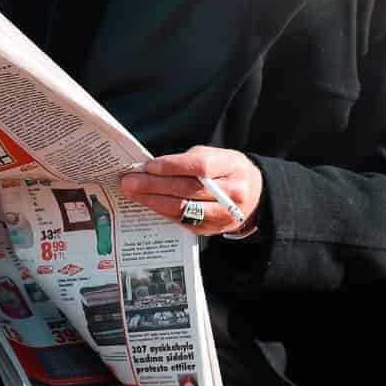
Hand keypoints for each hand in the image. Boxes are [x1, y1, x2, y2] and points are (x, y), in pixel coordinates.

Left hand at [120, 146, 262, 236]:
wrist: (255, 196)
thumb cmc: (228, 171)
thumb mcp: (217, 156)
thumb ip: (188, 160)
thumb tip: (152, 168)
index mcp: (232, 169)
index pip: (200, 167)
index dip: (172, 166)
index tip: (149, 166)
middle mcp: (231, 194)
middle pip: (188, 190)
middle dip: (154, 186)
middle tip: (129, 182)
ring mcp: (223, 215)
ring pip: (184, 210)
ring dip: (154, 202)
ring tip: (133, 193)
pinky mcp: (213, 229)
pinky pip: (183, 222)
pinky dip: (163, 212)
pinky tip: (148, 204)